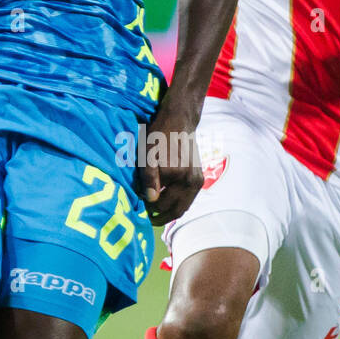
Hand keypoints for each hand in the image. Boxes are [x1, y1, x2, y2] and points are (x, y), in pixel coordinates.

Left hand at [137, 94, 202, 225]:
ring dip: (170, 212)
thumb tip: (151, 200)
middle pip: (176, 211)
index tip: (139, 207)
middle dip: (161, 216)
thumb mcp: (147, 155)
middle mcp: (192, 182)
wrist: (180, 120)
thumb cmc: (159, 135)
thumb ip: (148, 179)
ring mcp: (198, 181)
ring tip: (155, 211)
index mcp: (178, 176)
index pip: (162, 204)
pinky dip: (177, 204)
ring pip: (184, 207)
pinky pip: (188, 199)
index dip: (149, 208)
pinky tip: (166, 200)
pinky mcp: (200, 179)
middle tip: (148, 217)